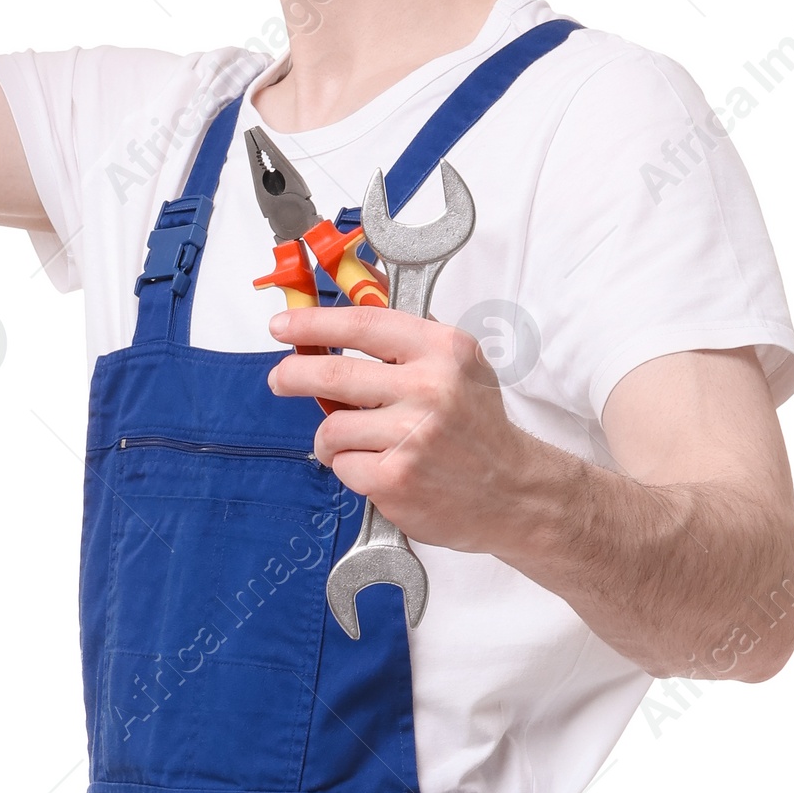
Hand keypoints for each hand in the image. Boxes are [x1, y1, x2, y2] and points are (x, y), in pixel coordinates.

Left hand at [267, 302, 532, 553]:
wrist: (512, 490)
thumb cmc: (478, 428)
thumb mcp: (460, 365)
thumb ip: (410, 338)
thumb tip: (354, 302)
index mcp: (443, 350)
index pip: (364, 324)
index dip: (314, 323)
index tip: (286, 326)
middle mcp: (429, 388)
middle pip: (334, 372)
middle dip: (294, 374)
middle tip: (281, 378)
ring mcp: (412, 435)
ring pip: (332, 427)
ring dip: (331, 438)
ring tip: (352, 443)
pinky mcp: (396, 478)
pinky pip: (343, 466)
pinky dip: (350, 469)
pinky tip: (376, 468)